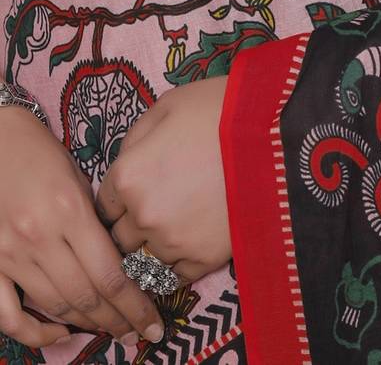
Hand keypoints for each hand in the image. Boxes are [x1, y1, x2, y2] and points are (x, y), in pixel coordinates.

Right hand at [0, 106, 164, 349]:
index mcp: (70, 211)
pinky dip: (35, 331)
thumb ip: (95, 220)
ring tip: (112, 329)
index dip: (135, 305)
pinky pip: (8, 314)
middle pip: (87, 297)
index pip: (110, 274)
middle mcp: (40, 237)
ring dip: (87, 324)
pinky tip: (59, 332)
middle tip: (138, 330)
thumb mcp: (78, 178)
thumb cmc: (41, 153)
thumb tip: (118, 261)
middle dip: (118, 320)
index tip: (153, 323)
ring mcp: (10, 254)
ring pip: (55, 306)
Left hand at [95, 77, 230, 284]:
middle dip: (132, 226)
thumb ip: (136, 139)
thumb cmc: (217, 110)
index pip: (104, 207)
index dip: (119, 201)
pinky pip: (174, 277)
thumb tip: (127, 164)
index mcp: (128, 175)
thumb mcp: (166, 107)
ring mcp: (173, 241)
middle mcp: (143, 215)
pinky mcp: (204, 258)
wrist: (271, 130)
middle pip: (120, 239)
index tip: (133, 198)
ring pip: (144, 262)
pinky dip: (176, 265)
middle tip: (155, 212)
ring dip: (153, 248)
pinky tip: (188, 246)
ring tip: (174, 230)